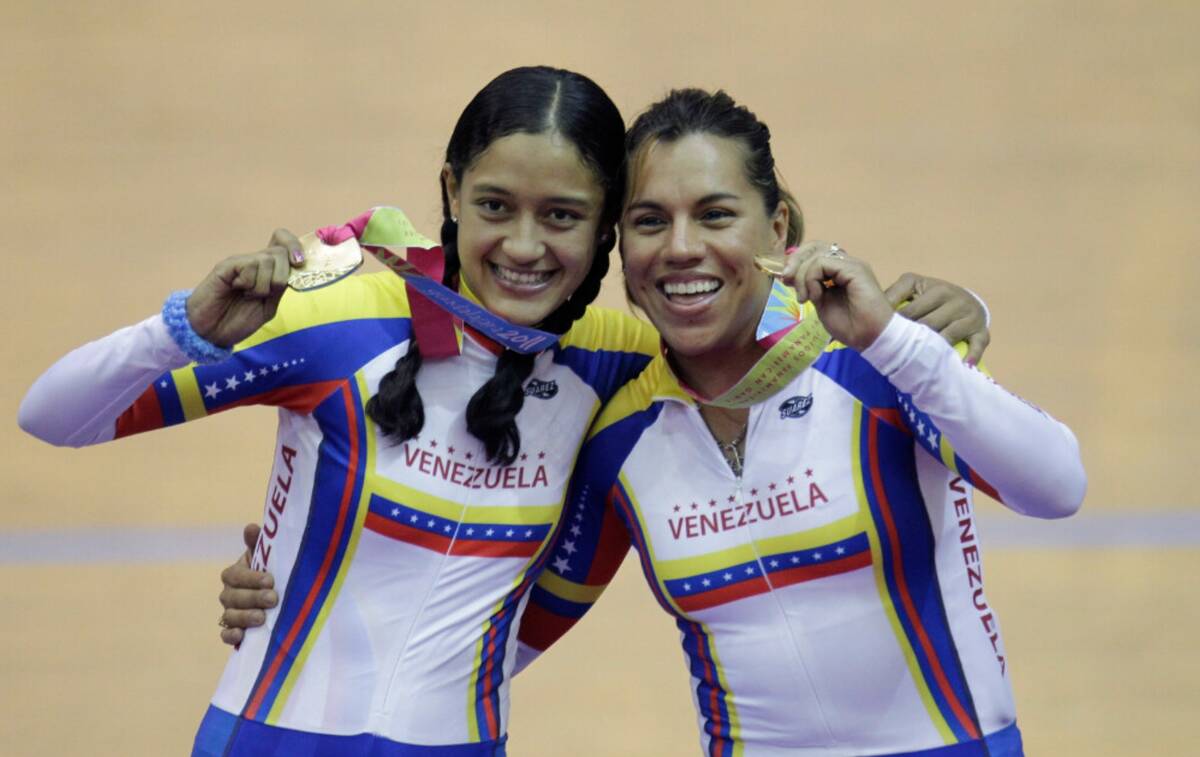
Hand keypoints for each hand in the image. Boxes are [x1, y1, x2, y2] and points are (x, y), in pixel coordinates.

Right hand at [187, 229, 304, 347]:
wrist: (211, 332)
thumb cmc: (238, 320)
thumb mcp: (268, 306)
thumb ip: (281, 286)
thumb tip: (296, 265)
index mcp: (268, 271)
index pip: (283, 242)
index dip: (295, 246)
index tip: (300, 263)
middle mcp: (254, 262)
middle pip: (280, 252)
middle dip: (280, 277)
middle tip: (264, 294)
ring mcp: (240, 263)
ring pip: (267, 260)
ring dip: (262, 285)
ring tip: (247, 295)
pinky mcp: (227, 266)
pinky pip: (249, 266)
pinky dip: (249, 282)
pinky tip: (237, 289)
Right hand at [218, 523, 277, 646]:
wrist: (279, 594)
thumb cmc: (271, 571)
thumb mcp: (266, 557)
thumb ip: (257, 543)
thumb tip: (251, 527)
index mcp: (234, 574)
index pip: (235, 576)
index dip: (251, 578)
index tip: (270, 580)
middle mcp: (229, 594)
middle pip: (233, 597)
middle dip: (253, 598)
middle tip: (273, 599)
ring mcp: (230, 613)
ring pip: (230, 617)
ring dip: (245, 618)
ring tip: (262, 618)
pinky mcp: (234, 631)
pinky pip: (226, 635)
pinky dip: (231, 636)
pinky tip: (241, 635)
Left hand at [780, 241, 893, 351]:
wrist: (870, 338)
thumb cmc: (850, 326)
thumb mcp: (821, 303)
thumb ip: (809, 287)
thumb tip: (789, 275)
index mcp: (839, 271)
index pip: (815, 252)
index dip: (796, 261)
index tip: (785, 280)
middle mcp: (846, 264)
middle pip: (815, 247)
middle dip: (795, 262)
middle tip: (786, 280)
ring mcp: (852, 265)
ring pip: (816, 255)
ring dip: (802, 276)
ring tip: (805, 298)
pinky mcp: (854, 269)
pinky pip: (822, 262)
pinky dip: (812, 278)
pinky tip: (815, 296)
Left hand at [884, 273, 989, 365]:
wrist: (968, 301)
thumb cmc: (932, 298)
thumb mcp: (914, 288)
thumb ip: (894, 295)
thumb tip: (873, 310)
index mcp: (933, 287)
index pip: (910, 310)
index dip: (894, 326)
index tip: (882, 340)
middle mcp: (954, 297)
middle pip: (927, 324)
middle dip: (911, 340)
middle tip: (896, 356)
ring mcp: (969, 315)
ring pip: (948, 336)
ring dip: (934, 350)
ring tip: (919, 362)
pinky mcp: (981, 330)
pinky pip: (977, 345)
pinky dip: (971, 355)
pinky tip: (961, 365)